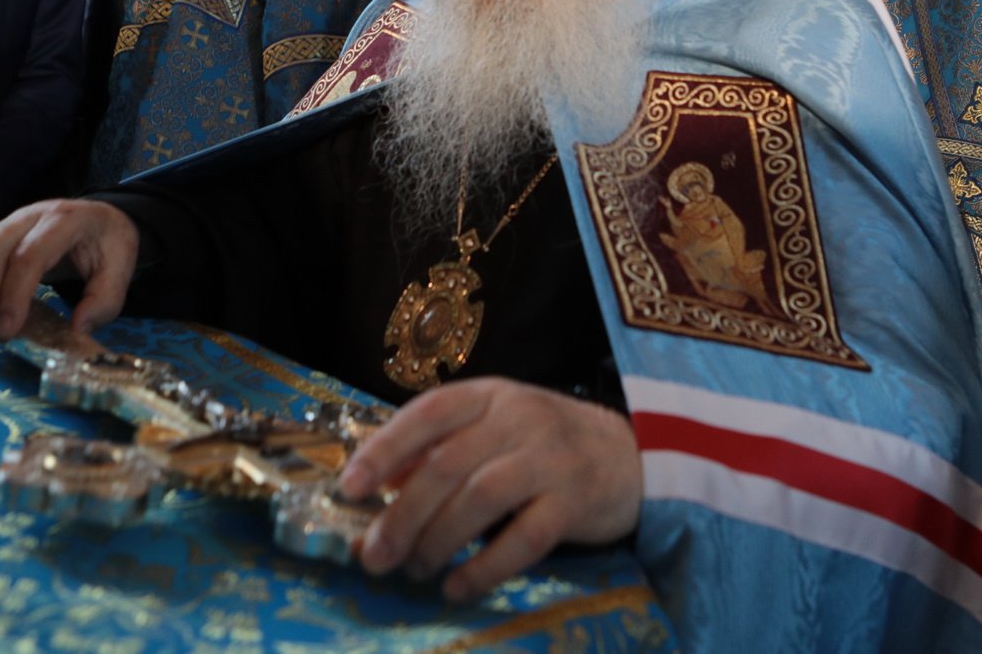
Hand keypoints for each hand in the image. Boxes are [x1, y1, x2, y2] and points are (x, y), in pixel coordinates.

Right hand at [0, 198, 139, 342]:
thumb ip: (105, 300)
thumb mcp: (122, 267)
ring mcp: (5, 223)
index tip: (7, 331)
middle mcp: (28, 216)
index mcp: (64, 221)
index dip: (13, 294)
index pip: (29, 255)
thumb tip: (77, 330)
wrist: (98, 217)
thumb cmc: (107, 244)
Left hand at [338, 378, 641, 602]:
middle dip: (402, 514)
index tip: (348, 488)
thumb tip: (378, 491)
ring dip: (437, 540)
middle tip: (373, 555)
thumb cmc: (546, 444)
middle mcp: (519, 418)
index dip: (384, 450)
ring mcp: (551, 458)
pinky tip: (456, 587)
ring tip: (413, 570)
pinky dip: (484, 568)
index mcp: (489, 395)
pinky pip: (524, 538)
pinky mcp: (576, 501)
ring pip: (481, 498)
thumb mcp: (495, 429)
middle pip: (447, 464)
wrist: (633, 455)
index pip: (427, 414)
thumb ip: (441, 450)